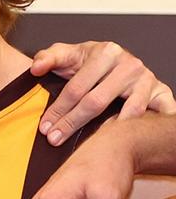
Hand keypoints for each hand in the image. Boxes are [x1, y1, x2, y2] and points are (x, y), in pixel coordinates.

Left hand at [32, 41, 174, 145]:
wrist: (115, 61)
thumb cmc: (87, 61)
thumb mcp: (66, 54)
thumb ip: (48, 58)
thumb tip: (36, 68)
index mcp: (106, 52)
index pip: (76, 87)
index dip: (58, 109)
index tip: (45, 127)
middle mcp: (129, 64)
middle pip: (97, 102)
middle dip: (72, 124)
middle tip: (55, 139)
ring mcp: (147, 79)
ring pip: (127, 112)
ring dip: (107, 132)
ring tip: (87, 146)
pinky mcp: (161, 93)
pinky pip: (157, 113)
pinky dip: (146, 126)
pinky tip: (130, 139)